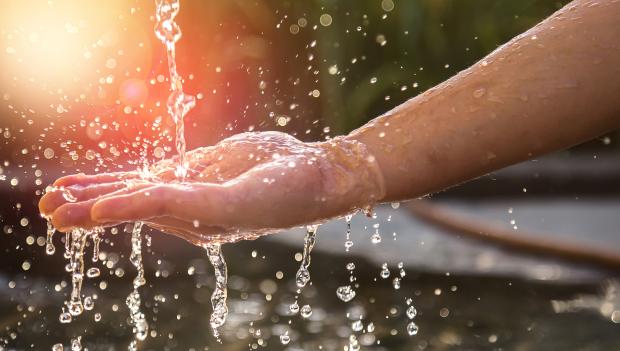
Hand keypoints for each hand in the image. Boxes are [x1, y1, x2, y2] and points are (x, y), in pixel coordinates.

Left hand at [39, 132, 384, 244]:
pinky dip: (116, 180)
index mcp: (202, 218)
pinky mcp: (193, 174)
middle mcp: (189, 209)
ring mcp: (189, 190)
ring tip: (55, 196)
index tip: (82, 212)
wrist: (310, 175)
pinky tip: (91, 182)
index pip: (152, 208)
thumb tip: (141, 200)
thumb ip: (187, 202)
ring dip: (92, 193)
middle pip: (130, 206)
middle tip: (49, 210)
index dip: (117, 207)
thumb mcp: (238, 198)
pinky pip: (148, 177)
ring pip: (133, 191)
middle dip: (87, 207)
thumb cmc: (286, 189)